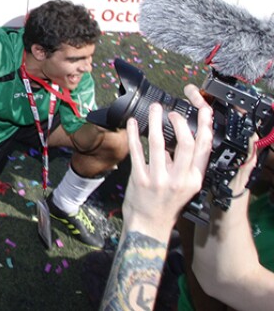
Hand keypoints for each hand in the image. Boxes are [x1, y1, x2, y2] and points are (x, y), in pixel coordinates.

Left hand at [122, 88, 212, 240]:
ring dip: (155, 121)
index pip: (204, 149)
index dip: (203, 127)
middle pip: (186, 143)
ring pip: (159, 143)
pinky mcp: (140, 179)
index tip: (199, 112)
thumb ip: (183, 165)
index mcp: (194, 180)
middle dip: (179, 122)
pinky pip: (136, 151)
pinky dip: (133, 134)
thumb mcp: (184, 187)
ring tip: (154, 109)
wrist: (149, 226)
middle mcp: (179, 179)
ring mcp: (159, 179)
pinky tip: (132, 123)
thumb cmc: (166, 204)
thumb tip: (177, 139)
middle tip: (171, 112)